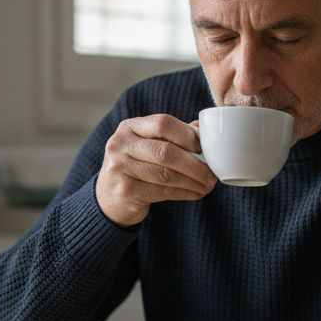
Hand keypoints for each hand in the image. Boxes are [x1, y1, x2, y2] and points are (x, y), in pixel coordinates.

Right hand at [96, 114, 217, 226]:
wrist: (109, 196)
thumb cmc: (137, 166)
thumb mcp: (148, 145)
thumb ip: (173, 136)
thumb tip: (204, 130)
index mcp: (130, 127)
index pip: (162, 123)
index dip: (187, 135)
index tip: (205, 149)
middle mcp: (120, 144)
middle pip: (165, 151)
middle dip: (194, 164)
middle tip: (211, 174)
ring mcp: (119, 168)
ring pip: (165, 174)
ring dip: (192, 181)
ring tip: (207, 186)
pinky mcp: (125, 191)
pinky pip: (162, 192)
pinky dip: (184, 193)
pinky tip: (196, 194)